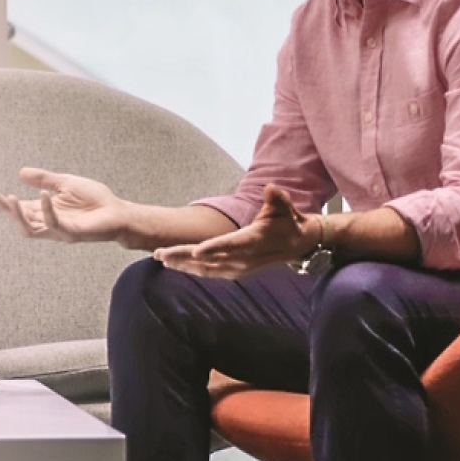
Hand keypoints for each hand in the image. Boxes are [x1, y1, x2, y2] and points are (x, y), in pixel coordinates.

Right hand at [0, 167, 129, 242]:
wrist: (118, 211)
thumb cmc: (95, 199)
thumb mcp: (66, 183)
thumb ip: (45, 179)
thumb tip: (21, 173)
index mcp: (46, 211)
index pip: (20, 208)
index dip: (4, 204)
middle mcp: (49, 223)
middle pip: (20, 220)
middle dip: (5, 210)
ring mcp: (59, 230)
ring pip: (30, 228)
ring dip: (18, 215)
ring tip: (9, 199)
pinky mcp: (71, 233)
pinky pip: (54, 223)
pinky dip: (46, 209)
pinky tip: (43, 195)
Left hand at [153, 185, 320, 279]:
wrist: (298, 245)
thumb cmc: (288, 222)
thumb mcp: (285, 207)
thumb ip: (277, 199)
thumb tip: (271, 189)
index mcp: (254, 241)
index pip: (231, 245)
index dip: (214, 248)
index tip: (196, 251)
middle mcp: (244, 258)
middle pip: (210, 259)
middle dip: (184, 257)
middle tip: (160, 253)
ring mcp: (239, 267)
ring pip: (206, 269)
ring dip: (183, 264)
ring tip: (161, 258)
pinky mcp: (235, 271)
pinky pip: (209, 271)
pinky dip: (191, 269)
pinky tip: (175, 265)